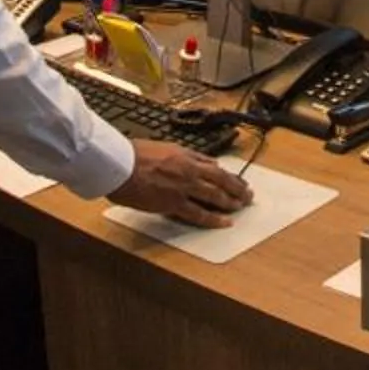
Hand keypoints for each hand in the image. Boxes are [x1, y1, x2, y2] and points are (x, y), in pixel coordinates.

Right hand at [107, 141, 252, 226]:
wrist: (120, 165)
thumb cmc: (135, 154)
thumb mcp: (166, 147)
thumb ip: (188, 155)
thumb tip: (207, 161)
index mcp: (186, 156)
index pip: (214, 167)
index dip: (229, 175)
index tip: (238, 181)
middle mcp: (189, 170)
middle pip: (221, 180)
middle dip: (237, 188)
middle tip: (248, 195)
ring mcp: (183, 187)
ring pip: (215, 196)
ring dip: (231, 202)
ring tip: (241, 207)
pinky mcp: (174, 203)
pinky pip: (199, 214)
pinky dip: (214, 219)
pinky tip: (225, 222)